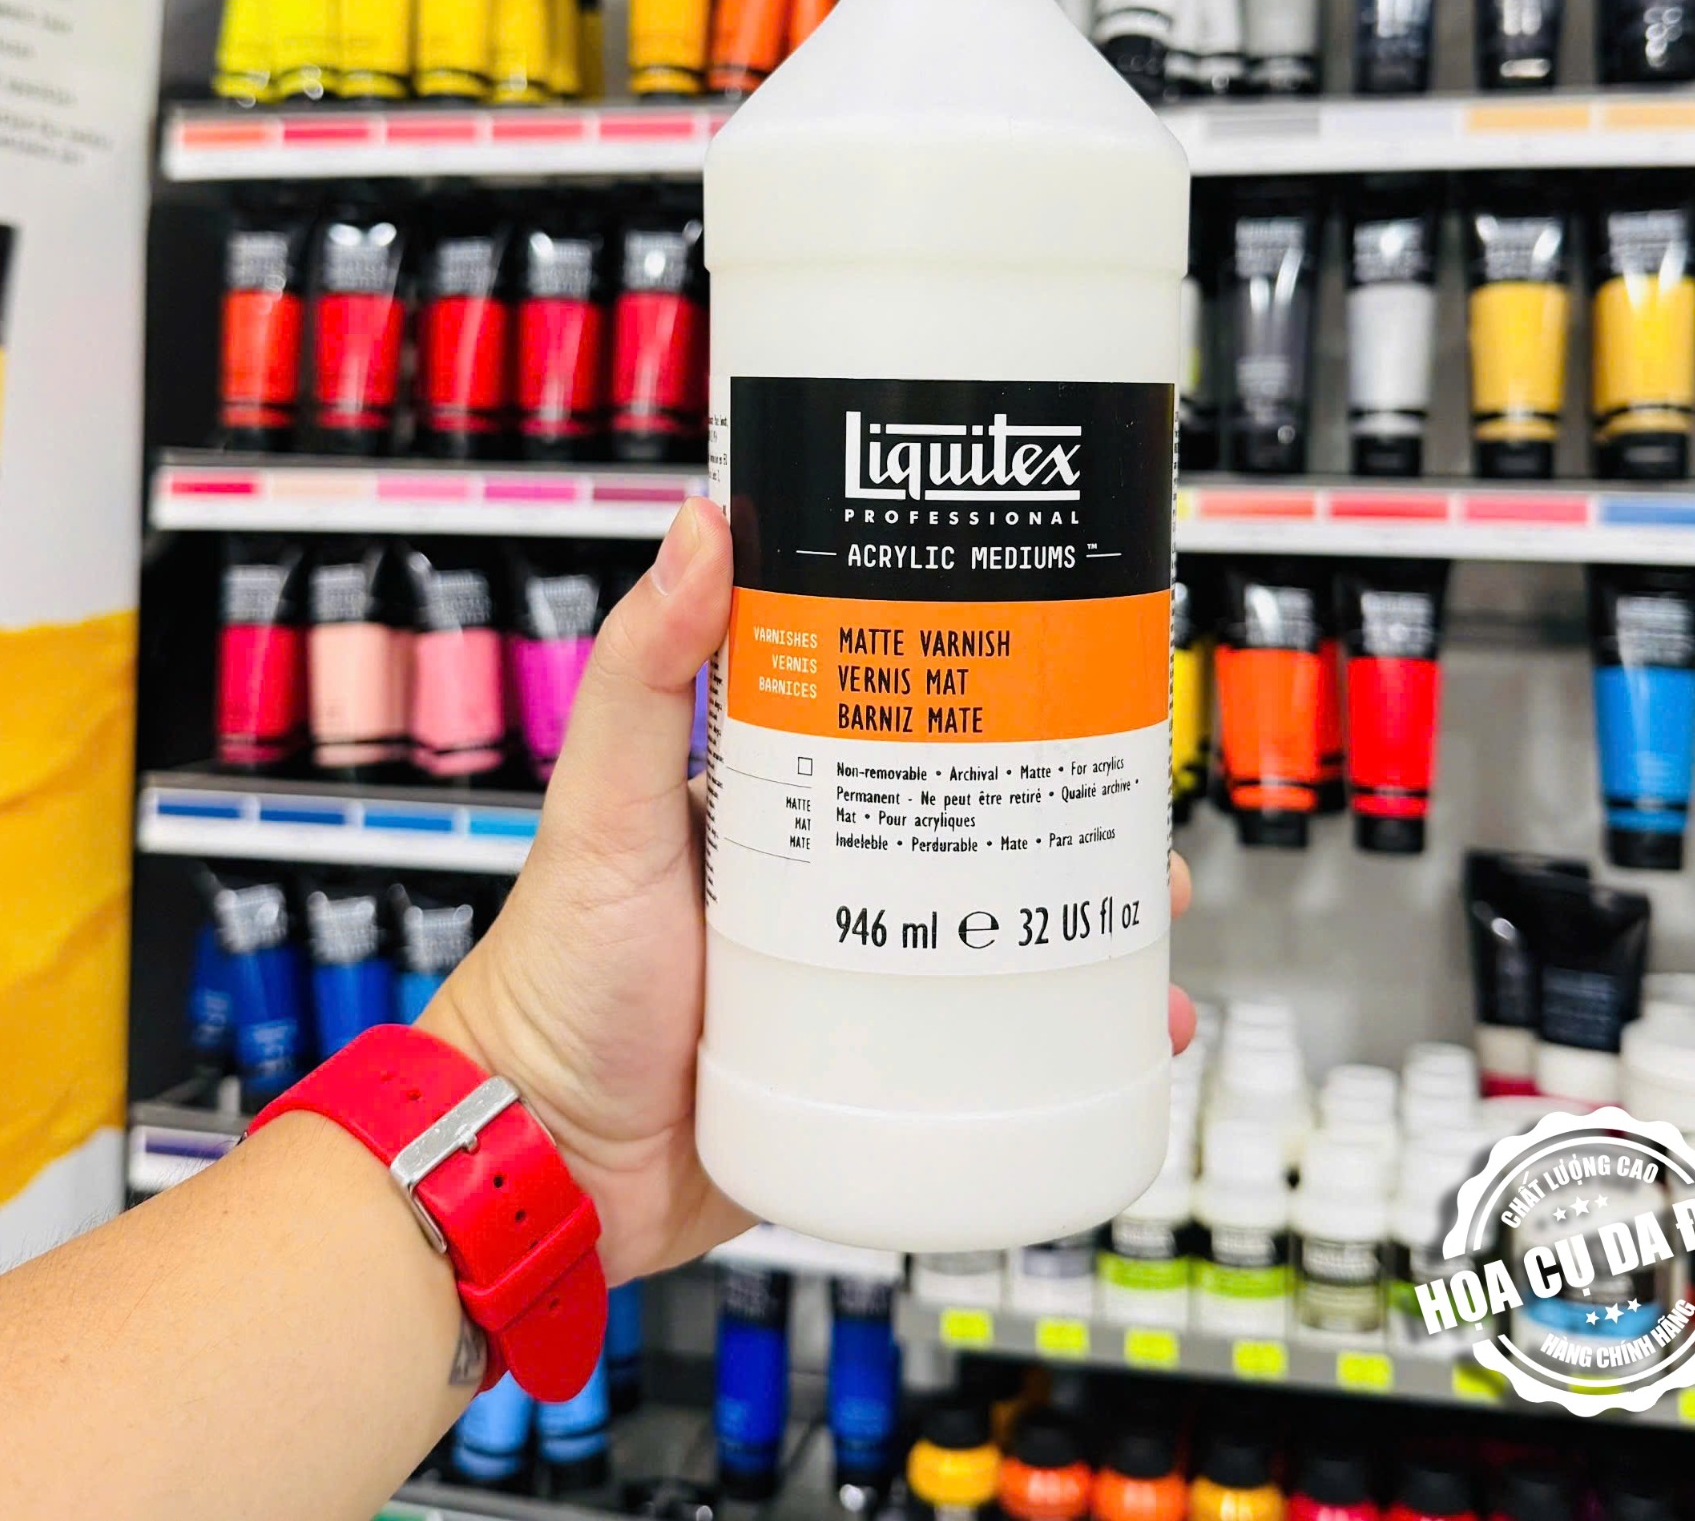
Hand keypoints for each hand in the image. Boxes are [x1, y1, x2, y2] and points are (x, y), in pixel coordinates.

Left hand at [424, 498, 1196, 1284]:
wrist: (545, 1168)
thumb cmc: (554, 976)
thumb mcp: (604, 805)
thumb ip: (643, 672)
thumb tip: (704, 525)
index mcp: (781, 799)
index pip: (900, 720)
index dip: (983, 690)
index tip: (1058, 657)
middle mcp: (830, 879)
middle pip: (974, 820)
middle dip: (1064, 804)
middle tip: (1131, 791)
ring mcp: (858, 978)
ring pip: (1000, 930)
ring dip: (1086, 918)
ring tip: (1148, 905)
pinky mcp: (877, 1075)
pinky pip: (991, 1048)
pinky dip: (1068, 1043)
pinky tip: (1131, 1031)